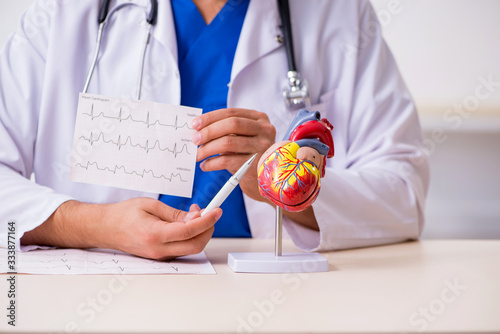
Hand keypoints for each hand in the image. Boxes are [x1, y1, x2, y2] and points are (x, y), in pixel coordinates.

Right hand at [21, 199, 221, 259]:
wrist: (104, 229)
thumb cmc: (123, 214)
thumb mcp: (150, 206)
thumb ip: (175, 214)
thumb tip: (196, 216)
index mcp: (155, 234)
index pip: (190, 231)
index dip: (207, 220)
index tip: (216, 211)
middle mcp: (158, 250)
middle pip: (196, 245)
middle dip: (208, 228)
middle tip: (209, 212)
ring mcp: (159, 256)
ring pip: (191, 248)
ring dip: (200, 232)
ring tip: (195, 213)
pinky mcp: (160, 256)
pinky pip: (182, 249)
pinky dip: (191, 237)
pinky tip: (187, 223)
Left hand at [192, 108, 275, 200]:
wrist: (266, 179)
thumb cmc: (250, 155)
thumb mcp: (243, 138)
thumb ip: (226, 130)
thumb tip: (199, 130)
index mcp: (259, 119)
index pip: (231, 113)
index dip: (211, 117)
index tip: (195, 124)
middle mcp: (264, 130)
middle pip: (231, 124)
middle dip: (209, 131)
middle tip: (195, 139)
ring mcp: (262, 147)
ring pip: (228, 142)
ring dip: (208, 149)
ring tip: (198, 155)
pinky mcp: (256, 165)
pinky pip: (228, 161)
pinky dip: (212, 163)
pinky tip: (206, 165)